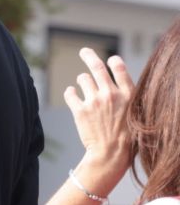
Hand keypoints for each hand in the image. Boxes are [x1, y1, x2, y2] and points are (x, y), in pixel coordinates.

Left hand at [67, 47, 135, 188]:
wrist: (111, 153)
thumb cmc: (125, 134)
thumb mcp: (134, 110)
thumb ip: (125, 94)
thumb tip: (116, 80)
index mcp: (129, 93)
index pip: (119, 67)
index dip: (113, 61)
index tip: (110, 59)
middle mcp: (111, 94)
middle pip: (96, 67)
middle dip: (88, 55)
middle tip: (84, 51)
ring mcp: (95, 101)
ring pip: (82, 79)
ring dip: (81, 81)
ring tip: (83, 88)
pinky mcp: (81, 110)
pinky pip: (70, 93)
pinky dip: (70, 92)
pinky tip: (72, 93)